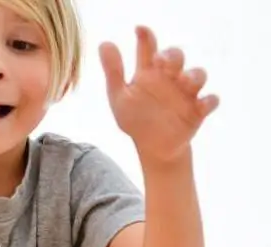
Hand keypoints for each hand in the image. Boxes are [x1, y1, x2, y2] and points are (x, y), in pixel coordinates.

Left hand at [99, 26, 219, 163]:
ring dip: (194, 75)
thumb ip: (114, 72)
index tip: (139, 31)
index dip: (146, 37)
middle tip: (160, 61)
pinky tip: (201, 105)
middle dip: (171, 55)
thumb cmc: (136, 120)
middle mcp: (170, 78)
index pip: (149, 49)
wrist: (152, 148)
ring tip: (183, 81)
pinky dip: (209, 101)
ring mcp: (186, 93)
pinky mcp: (198, 110)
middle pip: (176, 56)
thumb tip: (104, 43)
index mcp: (149, 72)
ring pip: (198, 74)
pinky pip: (210, 101)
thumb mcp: (119, 97)